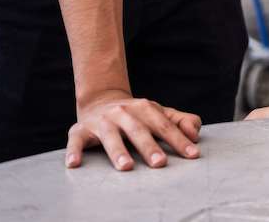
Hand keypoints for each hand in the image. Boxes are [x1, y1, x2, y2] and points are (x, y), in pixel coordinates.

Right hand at [65, 90, 201, 170]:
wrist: (101, 101)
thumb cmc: (137, 115)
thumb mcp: (160, 114)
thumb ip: (180, 122)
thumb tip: (195, 133)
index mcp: (145, 108)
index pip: (164, 125)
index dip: (179, 140)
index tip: (192, 155)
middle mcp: (123, 112)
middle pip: (138, 130)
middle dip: (150, 146)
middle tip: (160, 163)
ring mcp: (102, 121)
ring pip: (110, 136)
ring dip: (118, 151)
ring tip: (127, 167)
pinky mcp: (80, 130)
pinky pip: (77, 140)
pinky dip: (74, 151)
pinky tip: (74, 164)